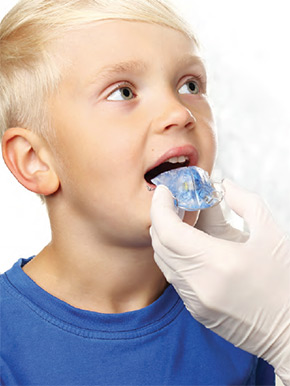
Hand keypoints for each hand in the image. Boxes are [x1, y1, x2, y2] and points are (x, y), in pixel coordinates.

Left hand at [150, 179, 289, 384]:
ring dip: (166, 237)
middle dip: (161, 218)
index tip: (164, 190)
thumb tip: (223, 185)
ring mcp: (195, 302)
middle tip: (174, 201)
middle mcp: (200, 285)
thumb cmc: (286, 284)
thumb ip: (244, 202)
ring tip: (182, 221)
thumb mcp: (270, 234)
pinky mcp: (196, 311)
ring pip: (163, 261)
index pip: (168, 230)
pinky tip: (191, 246)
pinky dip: (175, 256)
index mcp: (218, 262)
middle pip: (160, 244)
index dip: (160, 206)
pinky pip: (174, 278)